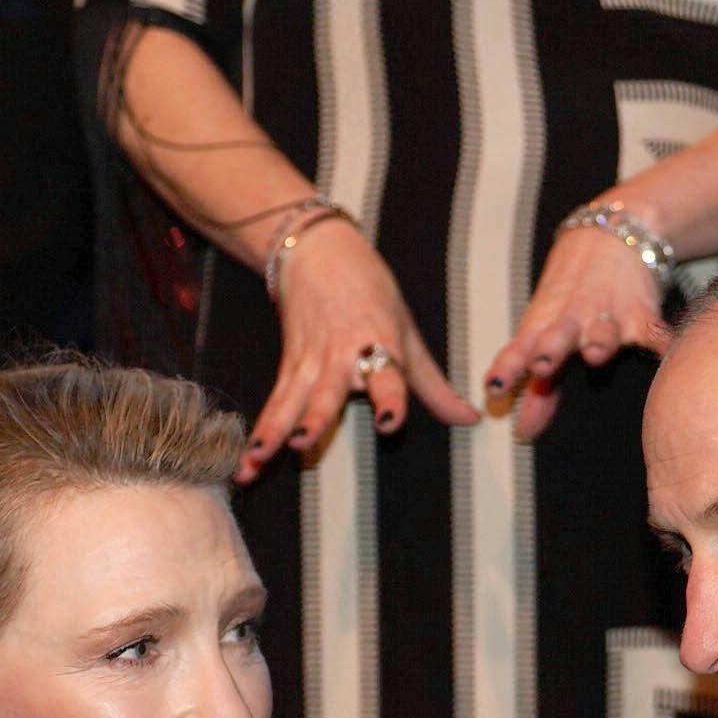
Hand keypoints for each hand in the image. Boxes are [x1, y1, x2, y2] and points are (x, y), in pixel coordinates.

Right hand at [243, 220, 477, 482]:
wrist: (318, 253)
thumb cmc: (372, 293)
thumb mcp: (408, 335)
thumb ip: (434, 386)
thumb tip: (471, 420)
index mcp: (379, 346)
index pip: (387, 376)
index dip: (390, 399)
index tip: (390, 423)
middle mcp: (340, 358)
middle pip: (326, 392)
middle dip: (314, 418)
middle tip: (303, 442)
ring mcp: (308, 364)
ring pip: (289, 402)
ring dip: (273, 433)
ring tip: (257, 460)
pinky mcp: (287, 368)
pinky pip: (273, 405)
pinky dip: (260, 433)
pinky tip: (247, 464)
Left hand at [484, 216, 672, 441]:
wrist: (609, 236)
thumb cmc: (570, 295)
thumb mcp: (549, 332)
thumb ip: (539, 387)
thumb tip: (521, 433)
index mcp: (543, 326)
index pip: (519, 347)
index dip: (507, 366)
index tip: (493, 387)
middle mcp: (571, 321)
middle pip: (557, 336)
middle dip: (550, 350)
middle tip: (540, 364)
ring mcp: (607, 316)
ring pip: (603, 331)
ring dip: (599, 342)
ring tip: (595, 354)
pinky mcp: (641, 312)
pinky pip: (653, 330)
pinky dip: (662, 341)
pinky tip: (667, 352)